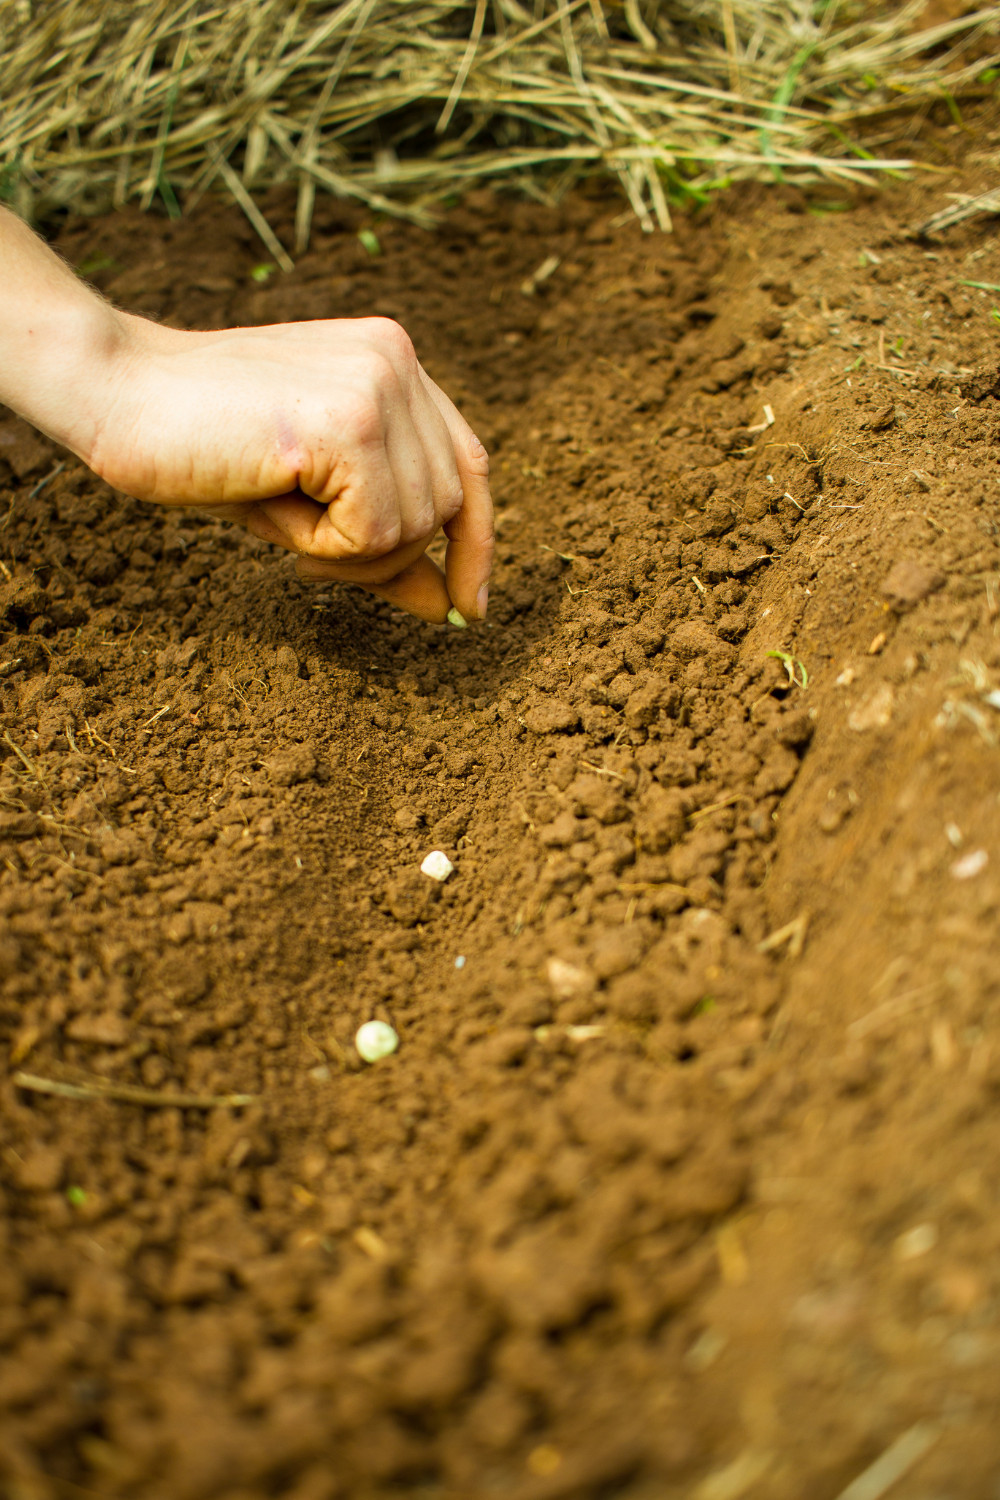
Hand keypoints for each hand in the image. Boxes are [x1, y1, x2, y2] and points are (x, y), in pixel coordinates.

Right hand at [87, 313, 493, 623]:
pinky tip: (271, 502)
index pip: (468, 464)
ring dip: (343, 552)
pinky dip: (323, 546)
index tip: (465, 606)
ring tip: (276, 509)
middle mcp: (397, 361)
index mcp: (393, 362)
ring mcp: (378, 384)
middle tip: (304, 554)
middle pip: (447, 507)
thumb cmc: (203, 447)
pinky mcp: (350, 421)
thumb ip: (384, 543)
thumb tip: (451, 609)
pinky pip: (374, 533)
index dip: (475, 541)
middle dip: (383, 557)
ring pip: (414, 528)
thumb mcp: (309, 502)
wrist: (115, 392)